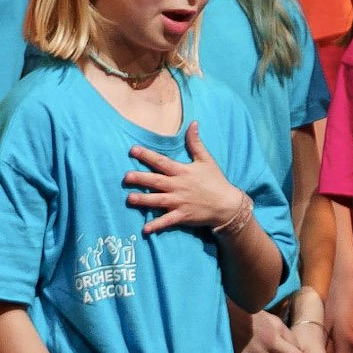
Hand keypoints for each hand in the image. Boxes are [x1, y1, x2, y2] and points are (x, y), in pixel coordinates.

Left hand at [123, 123, 245, 234]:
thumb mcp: (206, 160)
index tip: (132, 150)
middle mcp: (178, 186)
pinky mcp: (182, 216)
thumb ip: (196, 143)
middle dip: (140, 179)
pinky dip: (156, 225)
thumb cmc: (215, 181)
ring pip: (158, 201)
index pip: (161, 162)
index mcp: (182, 171)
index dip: (147, 155)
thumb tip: (193, 123)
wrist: (227, 205)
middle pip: (156, 181)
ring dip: (143, 200)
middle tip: (125, 177)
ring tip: (129, 199)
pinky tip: (145, 229)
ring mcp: (179, 202)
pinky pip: (167, 221)